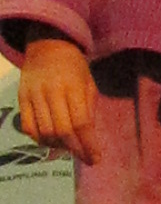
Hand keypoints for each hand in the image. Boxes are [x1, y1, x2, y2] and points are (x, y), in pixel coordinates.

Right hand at [19, 34, 100, 163]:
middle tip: (84, 156)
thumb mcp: (89, 84)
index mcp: (74, 87)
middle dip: (75, 149)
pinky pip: (28, 127)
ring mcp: (34, 95)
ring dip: (57, 146)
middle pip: (62, 130)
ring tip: (68, 147)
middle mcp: (52, 92)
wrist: (48, 45)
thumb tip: (88, 138)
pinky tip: (50, 139)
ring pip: (44, 132)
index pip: (81, 122)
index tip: (95, 158)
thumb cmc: (74, 67)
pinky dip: (39, 139)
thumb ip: (89, 109)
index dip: (88, 144)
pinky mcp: (21, 98)